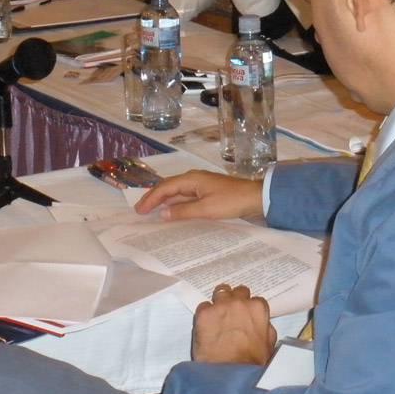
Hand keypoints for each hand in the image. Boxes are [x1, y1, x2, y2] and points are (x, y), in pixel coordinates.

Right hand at [134, 170, 264, 219]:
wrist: (255, 198)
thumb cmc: (231, 201)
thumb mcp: (206, 209)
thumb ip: (183, 211)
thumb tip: (162, 214)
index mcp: (192, 179)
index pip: (165, 188)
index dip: (151, 199)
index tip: (139, 210)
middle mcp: (194, 179)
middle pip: (168, 187)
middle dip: (153, 198)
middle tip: (140, 211)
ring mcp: (201, 185)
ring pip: (176, 192)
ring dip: (164, 201)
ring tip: (151, 212)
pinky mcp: (207, 193)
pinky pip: (185, 197)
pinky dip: (176, 204)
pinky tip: (172, 212)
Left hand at [191, 284, 276, 364]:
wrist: (231, 374)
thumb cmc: (252, 363)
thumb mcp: (268, 344)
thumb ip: (266, 327)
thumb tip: (262, 323)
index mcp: (258, 309)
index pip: (255, 300)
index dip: (249, 308)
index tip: (245, 315)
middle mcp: (240, 302)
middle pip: (238, 291)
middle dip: (235, 299)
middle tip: (230, 311)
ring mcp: (221, 306)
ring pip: (220, 291)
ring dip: (219, 301)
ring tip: (216, 313)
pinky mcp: (204, 314)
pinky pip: (203, 306)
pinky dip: (204, 314)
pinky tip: (205, 325)